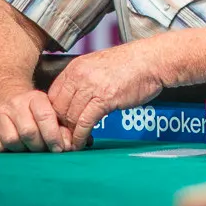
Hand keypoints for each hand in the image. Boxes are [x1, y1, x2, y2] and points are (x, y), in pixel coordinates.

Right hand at [0, 89, 72, 152]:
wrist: (6, 97)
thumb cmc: (35, 110)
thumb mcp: (51, 111)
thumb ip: (62, 128)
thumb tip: (67, 146)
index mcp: (35, 97)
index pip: (45, 117)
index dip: (53, 136)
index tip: (59, 149)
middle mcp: (14, 104)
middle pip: (28, 132)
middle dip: (40, 146)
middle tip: (45, 151)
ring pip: (12, 140)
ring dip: (24, 150)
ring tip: (30, 148)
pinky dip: (8, 151)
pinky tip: (15, 147)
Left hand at [47, 38, 167, 149]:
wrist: (153, 60)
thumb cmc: (132, 64)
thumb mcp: (99, 67)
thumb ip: (84, 82)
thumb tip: (76, 102)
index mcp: (75, 67)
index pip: (52, 95)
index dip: (53, 114)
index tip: (59, 125)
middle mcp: (79, 75)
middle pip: (57, 108)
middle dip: (59, 126)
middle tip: (64, 138)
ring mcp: (91, 86)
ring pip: (70, 116)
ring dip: (69, 134)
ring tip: (72, 144)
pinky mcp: (104, 99)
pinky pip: (85, 122)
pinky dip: (81, 136)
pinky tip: (82, 142)